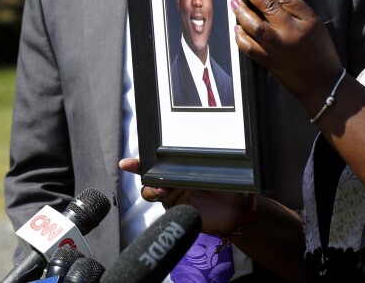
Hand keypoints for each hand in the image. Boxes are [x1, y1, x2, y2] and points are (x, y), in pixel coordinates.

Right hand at [118, 157, 250, 236]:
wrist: (238, 206)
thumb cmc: (226, 183)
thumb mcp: (211, 167)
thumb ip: (196, 161)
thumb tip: (187, 149)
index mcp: (176, 170)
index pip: (152, 165)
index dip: (137, 165)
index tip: (126, 164)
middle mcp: (171, 185)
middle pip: (149, 182)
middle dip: (149, 181)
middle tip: (159, 181)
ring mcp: (174, 200)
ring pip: (156, 195)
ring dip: (160, 192)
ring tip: (169, 190)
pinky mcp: (179, 214)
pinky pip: (170, 209)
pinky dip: (175, 204)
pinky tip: (185, 202)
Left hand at [231, 0, 343, 98]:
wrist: (322, 83)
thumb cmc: (320, 51)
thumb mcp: (315, 25)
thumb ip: (295, 10)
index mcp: (307, 20)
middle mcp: (292, 33)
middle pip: (268, 6)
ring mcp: (279, 48)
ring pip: (255, 26)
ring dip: (241, 12)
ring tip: (234, 1)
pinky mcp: (269, 62)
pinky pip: (249, 47)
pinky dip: (240, 37)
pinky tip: (237, 28)